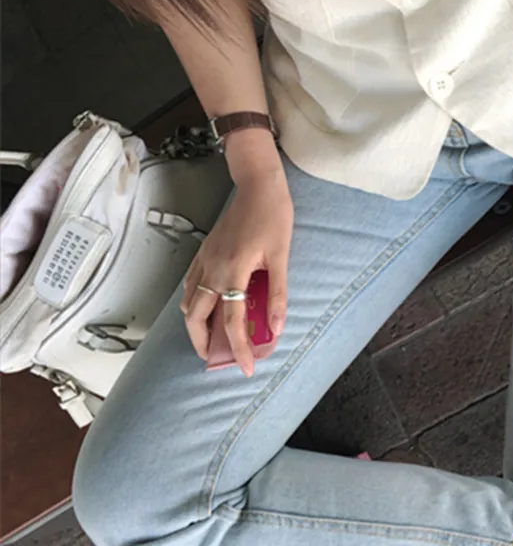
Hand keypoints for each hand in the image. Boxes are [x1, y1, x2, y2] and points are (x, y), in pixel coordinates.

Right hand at [180, 152, 292, 376]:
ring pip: (188, 302)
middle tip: (217, 358)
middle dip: (203, 343)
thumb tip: (277, 327)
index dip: (238, 349)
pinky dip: (194, 303)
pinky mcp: (203, 252)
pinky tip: (207, 307)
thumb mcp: (281, 256)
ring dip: (196, 325)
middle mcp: (212, 269)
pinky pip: (190, 285)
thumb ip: (277, 293)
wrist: (258, 186)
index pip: (232, 321)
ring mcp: (204, 260)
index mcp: (233, 272)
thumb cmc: (273, 217)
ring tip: (212, 337)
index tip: (245, 368)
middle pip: (196, 318)